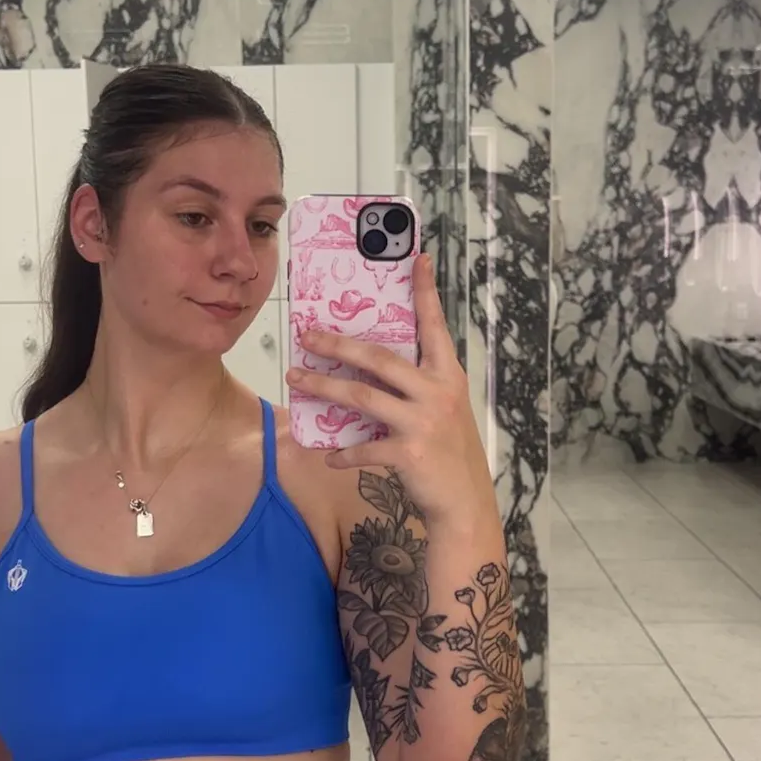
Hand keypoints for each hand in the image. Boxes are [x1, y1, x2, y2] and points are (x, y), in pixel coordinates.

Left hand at [285, 253, 491, 522]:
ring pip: (361, 397)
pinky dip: (342, 451)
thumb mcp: (443, 410)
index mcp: (448, 376)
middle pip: (379, 359)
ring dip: (323, 388)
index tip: (417, 258)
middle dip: (338, 345)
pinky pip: (364, 447)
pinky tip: (328, 454)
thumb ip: (417, 387)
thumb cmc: (449, 452)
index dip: (426, 292)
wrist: (465, 503)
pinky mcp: (409, 453)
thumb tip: (371, 369)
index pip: (434, 326)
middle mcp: (438, 393)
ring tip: (295, 379)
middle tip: (306, 335)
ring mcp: (423, 422)